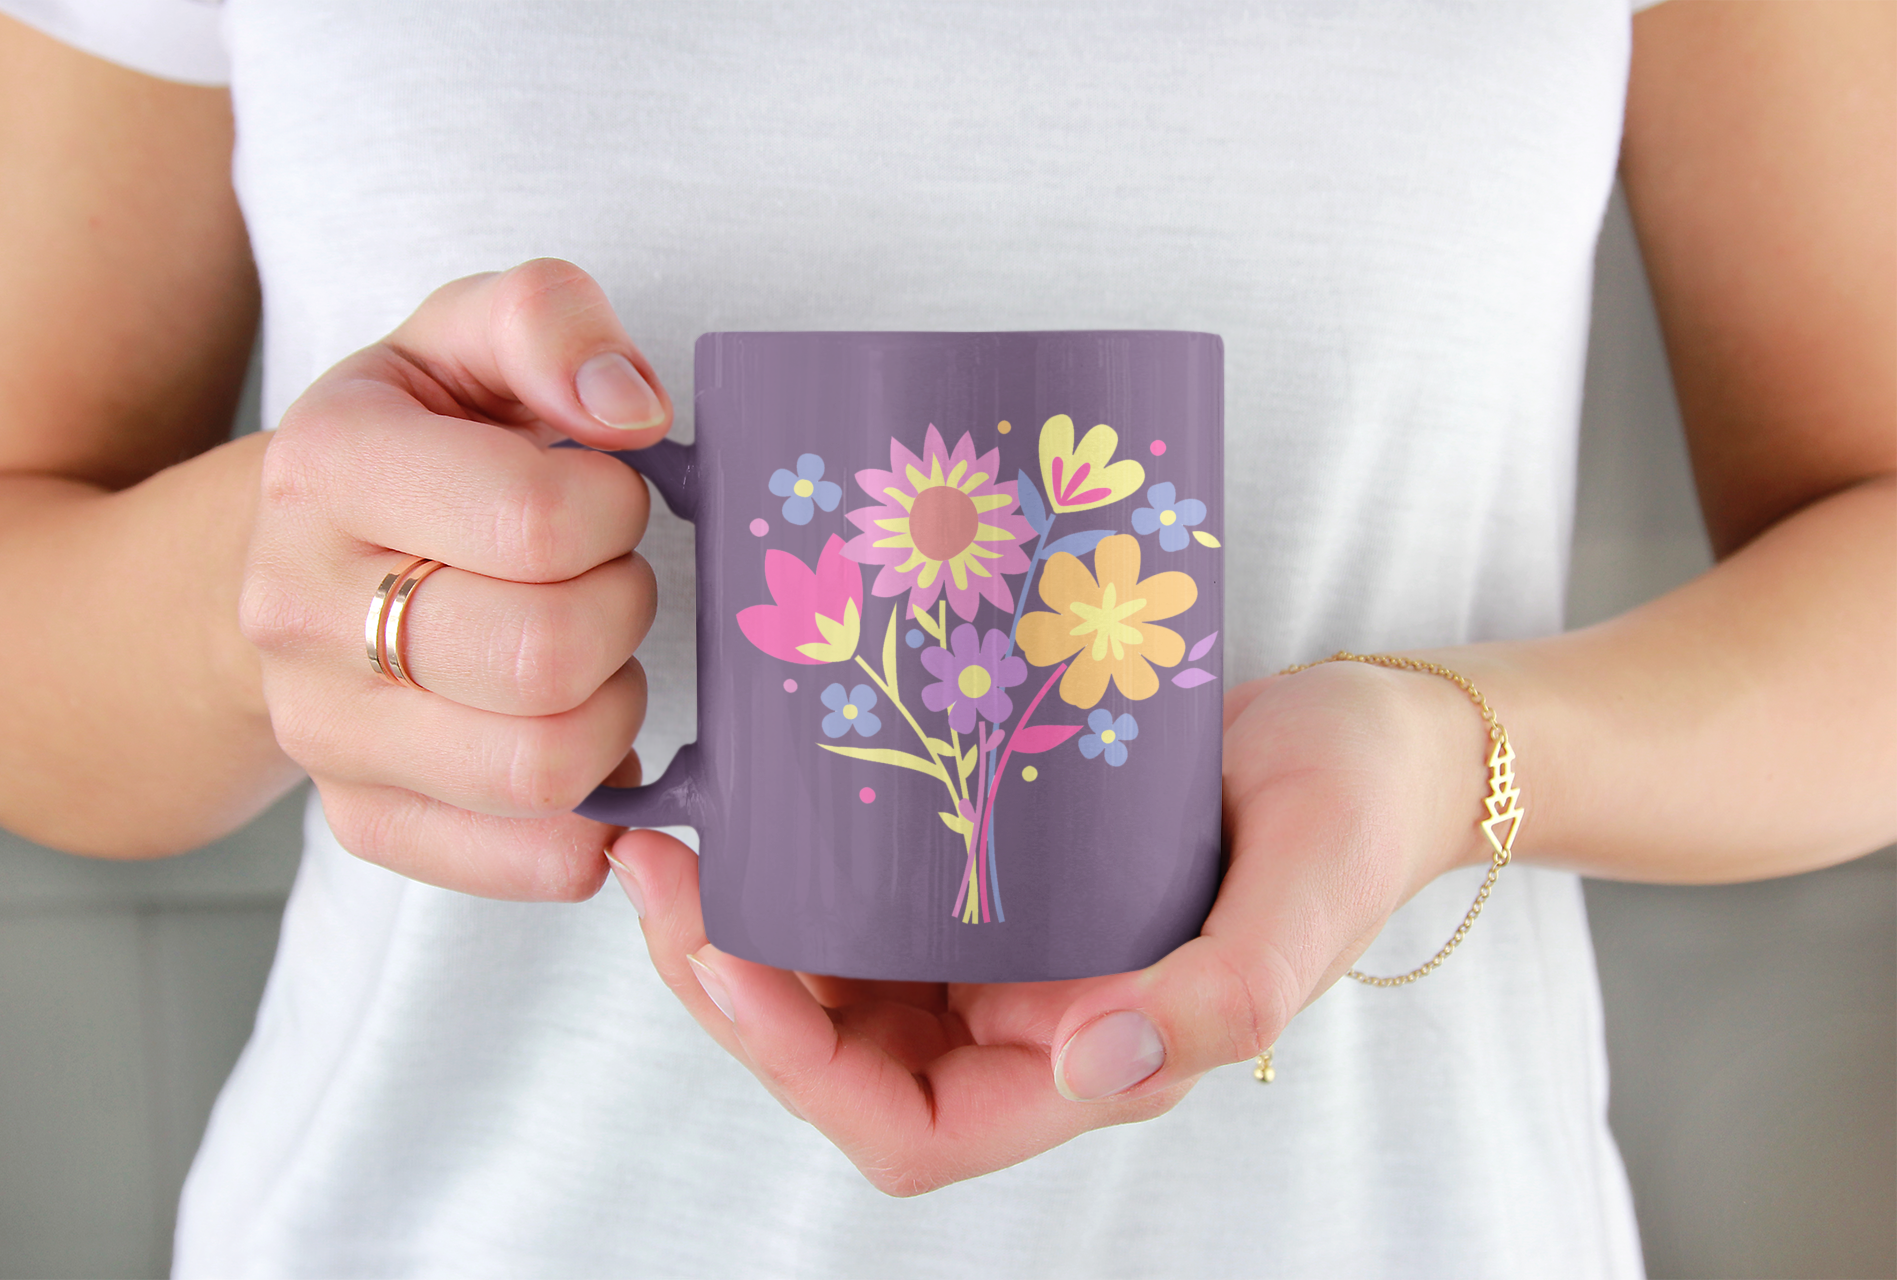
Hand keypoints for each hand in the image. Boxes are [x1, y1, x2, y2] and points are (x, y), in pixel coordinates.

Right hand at [241, 259, 669, 898]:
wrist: (304, 553)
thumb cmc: (422, 443)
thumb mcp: (467, 336)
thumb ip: (549, 322)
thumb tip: (628, 409)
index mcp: (326, 466)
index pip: (535, 522)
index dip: (615, 509)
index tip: (604, 495)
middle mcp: (298, 609)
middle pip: (544, 659)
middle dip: (622, 611)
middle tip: (607, 578)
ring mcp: (323, 731)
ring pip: (545, 770)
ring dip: (617, 709)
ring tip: (593, 656)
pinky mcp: (365, 820)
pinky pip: (530, 862)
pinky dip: (600, 820)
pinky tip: (599, 752)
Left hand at [610, 659, 1491, 1193]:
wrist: (1372, 737)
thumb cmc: (1354, 810)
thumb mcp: (1309, 889)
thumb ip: (1224, 995)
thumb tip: (1090, 1068)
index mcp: (1097, 1059)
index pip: (909, 1123)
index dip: (797, 1065)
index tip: (724, 954)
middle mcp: (1031, 1024)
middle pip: (838, 1060)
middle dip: (730, 988)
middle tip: (657, 877)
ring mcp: (1005, 953)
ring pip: (837, 983)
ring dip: (744, 929)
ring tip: (676, 841)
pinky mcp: (994, 879)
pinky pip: (872, 901)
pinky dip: (803, 870)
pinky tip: (759, 802)